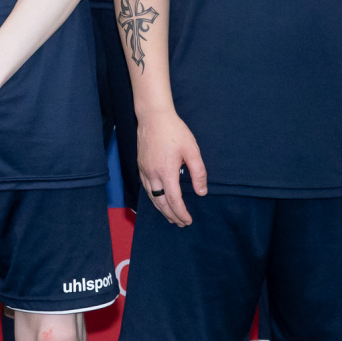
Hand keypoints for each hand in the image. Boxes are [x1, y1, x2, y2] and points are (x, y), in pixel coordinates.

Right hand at [136, 111, 208, 226]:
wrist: (153, 117)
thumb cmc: (174, 131)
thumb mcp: (192, 150)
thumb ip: (198, 172)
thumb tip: (201, 192)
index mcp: (166, 172)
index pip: (173, 200)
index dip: (181, 213)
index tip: (188, 221)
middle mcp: (153, 175)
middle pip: (161, 203)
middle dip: (171, 215)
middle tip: (181, 223)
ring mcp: (144, 171)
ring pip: (152, 198)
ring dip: (162, 210)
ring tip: (171, 217)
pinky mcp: (140, 166)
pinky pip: (147, 189)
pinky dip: (154, 199)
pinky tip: (159, 201)